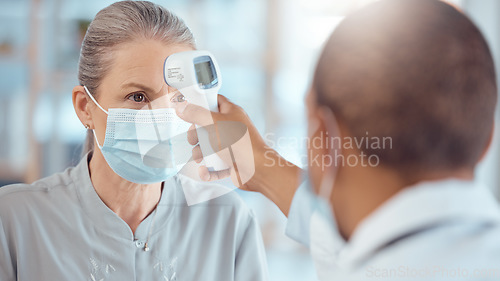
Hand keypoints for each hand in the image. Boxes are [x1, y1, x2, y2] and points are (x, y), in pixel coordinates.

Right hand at [176, 94, 301, 214]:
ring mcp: (231, 146)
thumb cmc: (240, 144)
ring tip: (199, 158)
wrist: (258, 170)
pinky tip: (205, 171)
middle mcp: (232, 128)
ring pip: (209, 147)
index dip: (201, 104)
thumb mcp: (214, 124)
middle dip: (196, 135)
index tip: (188, 109)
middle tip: (192, 139)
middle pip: (207, 126)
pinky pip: (214, 165)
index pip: (214, 101)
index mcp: (231, 113)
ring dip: (199, 153)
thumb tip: (181, 107)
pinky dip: (208, 170)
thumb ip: (196, 114)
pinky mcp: (231, 162)